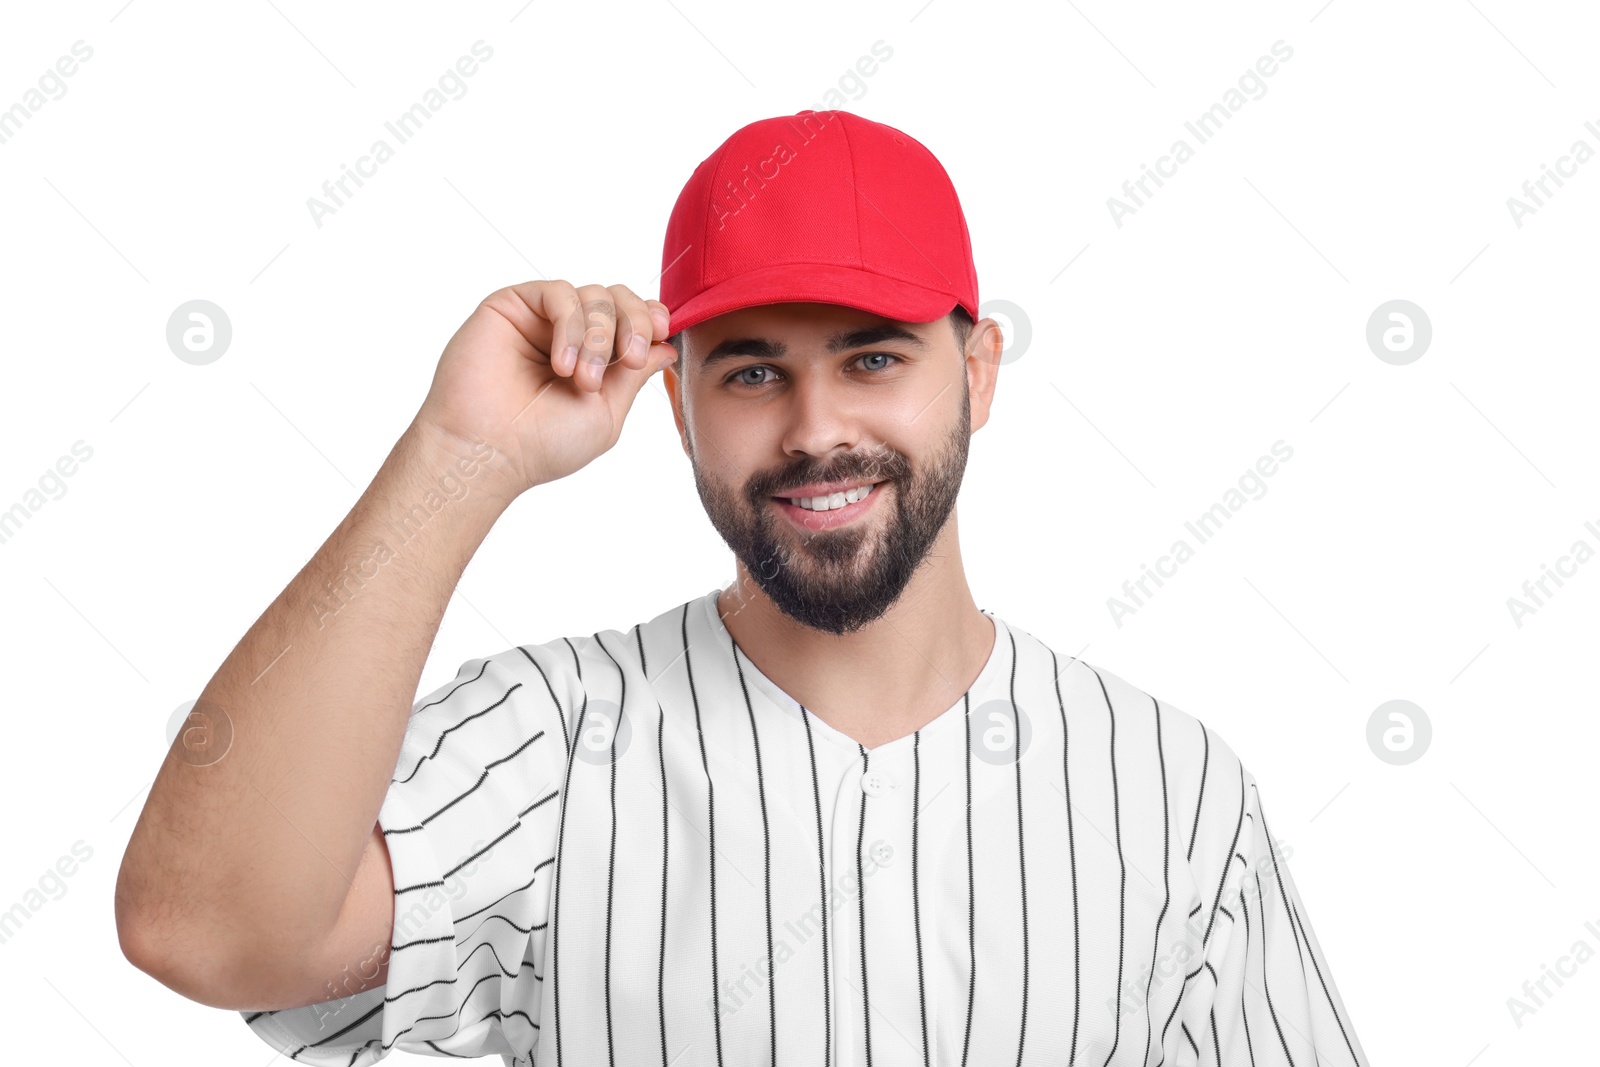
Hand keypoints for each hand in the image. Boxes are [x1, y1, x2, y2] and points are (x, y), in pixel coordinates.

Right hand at [412, 280, 674, 497]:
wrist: (488, 453)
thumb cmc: (542, 444)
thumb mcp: (606, 413)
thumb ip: (634, 377)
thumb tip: (668, 346)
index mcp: (595, 358)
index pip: (634, 319)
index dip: (651, 319)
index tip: (661, 334)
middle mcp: (569, 334)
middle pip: (619, 298)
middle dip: (634, 324)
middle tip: (629, 359)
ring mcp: (540, 319)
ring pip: (593, 295)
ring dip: (599, 337)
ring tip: (582, 380)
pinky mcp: (512, 305)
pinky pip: (559, 293)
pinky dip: (571, 325)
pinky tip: (562, 363)